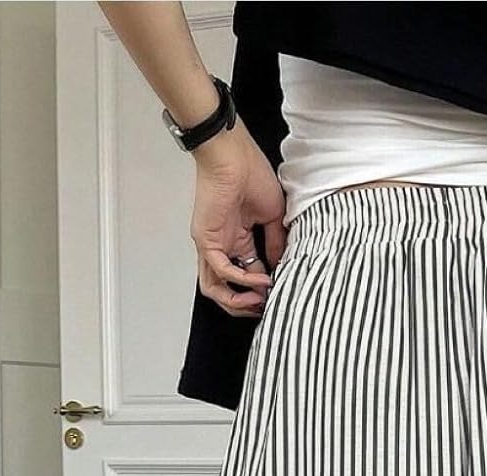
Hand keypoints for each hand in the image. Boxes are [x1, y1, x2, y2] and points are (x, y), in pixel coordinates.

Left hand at [191, 125, 286, 317]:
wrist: (233, 156)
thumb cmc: (251, 174)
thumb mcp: (273, 216)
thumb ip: (276, 243)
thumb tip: (280, 266)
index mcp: (238, 240)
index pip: (247, 277)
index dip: (262, 291)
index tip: (278, 294)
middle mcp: (223, 246)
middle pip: (226, 290)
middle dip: (246, 305)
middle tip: (265, 307)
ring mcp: (212, 246)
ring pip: (214, 289)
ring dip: (237, 303)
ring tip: (259, 302)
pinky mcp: (206, 241)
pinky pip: (221, 272)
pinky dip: (241, 282)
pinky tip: (260, 281)